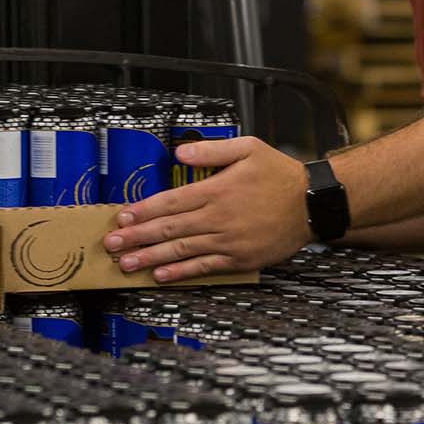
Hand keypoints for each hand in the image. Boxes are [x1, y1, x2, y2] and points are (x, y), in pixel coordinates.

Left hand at [101, 136, 310, 282]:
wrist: (312, 203)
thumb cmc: (279, 173)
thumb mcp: (248, 148)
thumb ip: (211, 149)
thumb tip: (179, 151)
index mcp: (217, 190)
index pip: (170, 202)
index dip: (143, 210)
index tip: (122, 217)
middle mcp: (219, 218)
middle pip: (169, 228)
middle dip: (137, 237)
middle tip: (112, 244)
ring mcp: (228, 241)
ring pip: (182, 251)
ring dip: (151, 258)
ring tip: (127, 264)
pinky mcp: (239, 259)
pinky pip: (204, 268)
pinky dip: (181, 273)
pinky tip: (161, 276)